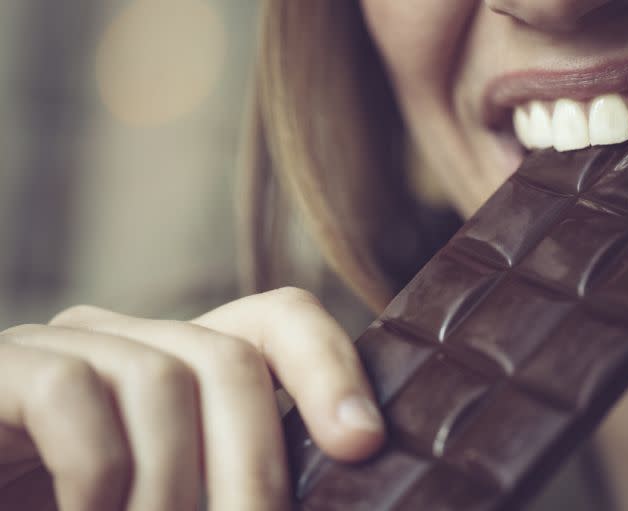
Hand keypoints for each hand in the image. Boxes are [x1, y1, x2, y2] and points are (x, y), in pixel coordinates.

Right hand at [0, 288, 384, 510]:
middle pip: (231, 360)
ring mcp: (63, 346)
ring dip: (172, 489)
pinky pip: (69, 392)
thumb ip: (235, 483)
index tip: (365, 444)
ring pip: (161, 380)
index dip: (330, 366)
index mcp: (187, 367)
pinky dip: (97, 476)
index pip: (279, 321)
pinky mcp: (1, 366)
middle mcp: (133, 341)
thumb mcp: (177, 495)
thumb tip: (346, 462)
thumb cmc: (77, 501)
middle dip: (256, 467)